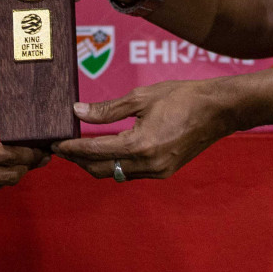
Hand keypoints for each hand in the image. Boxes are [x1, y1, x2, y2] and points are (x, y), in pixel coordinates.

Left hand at [51, 80, 232, 180]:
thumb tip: (78, 112)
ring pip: (115, 174)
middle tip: (60, 147)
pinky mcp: (164, 172)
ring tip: (78, 148)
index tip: (54, 143)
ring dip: (94, 163)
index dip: (71, 147)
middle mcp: (148, 165)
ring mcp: (158, 172)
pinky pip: (130, 173)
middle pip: (101, 169)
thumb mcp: (141, 97)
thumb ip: (108, 109)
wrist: (218, 111)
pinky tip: (105, 151)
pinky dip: (114, 164)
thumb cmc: (182, 97)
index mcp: (141, 145)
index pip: (95, 150)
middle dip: (78, 159)